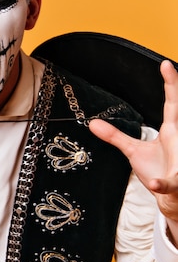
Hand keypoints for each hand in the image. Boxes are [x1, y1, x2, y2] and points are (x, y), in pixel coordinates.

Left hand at [89, 60, 177, 222]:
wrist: (172, 198)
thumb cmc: (157, 169)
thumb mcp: (132, 150)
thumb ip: (115, 136)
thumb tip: (92, 123)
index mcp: (172, 132)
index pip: (172, 103)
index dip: (171, 84)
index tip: (166, 63)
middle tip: (172, 67)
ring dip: (174, 153)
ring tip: (160, 151)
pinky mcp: (176, 182)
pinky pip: (171, 183)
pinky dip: (163, 184)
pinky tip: (157, 184)